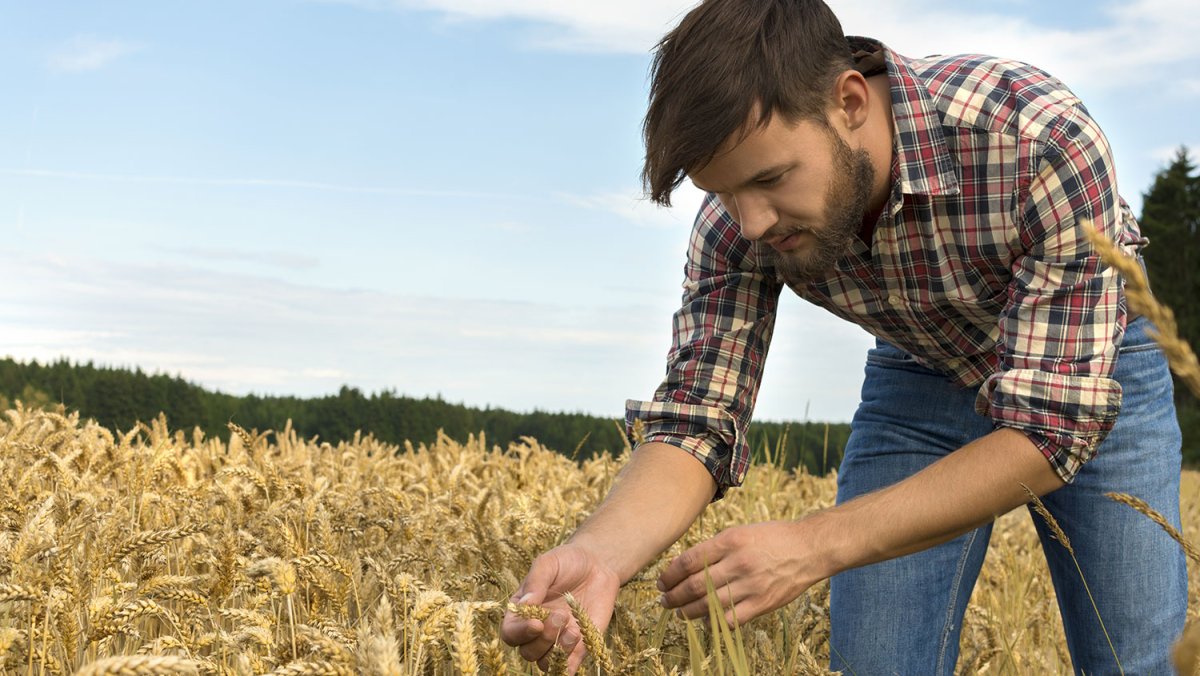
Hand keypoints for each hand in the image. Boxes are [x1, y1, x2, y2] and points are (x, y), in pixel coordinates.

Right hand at [500, 543, 620, 673]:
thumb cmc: (567, 562)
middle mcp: (536, 630)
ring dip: (558, 652)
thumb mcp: (549, 563)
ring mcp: (557, 640)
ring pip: (546, 663)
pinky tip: (580, 642)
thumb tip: (524, 604)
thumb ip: (536, 582)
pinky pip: (569, 666)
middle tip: (561, 616)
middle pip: (528, 652)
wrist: (598, 565)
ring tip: (573, 631)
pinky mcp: (578, 646)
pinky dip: (571, 663)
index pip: (510, 633)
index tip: (537, 622)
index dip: (520, 633)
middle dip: (544, 639)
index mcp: (522, 611)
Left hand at [657, 520, 821, 625]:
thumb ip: (715, 548)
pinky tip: (706, 620)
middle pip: (695, 585)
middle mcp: (738, 563)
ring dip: (688, 611)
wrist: (808, 548)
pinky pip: (731, 619)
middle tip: (664, 599)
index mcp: (730, 541)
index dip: (670, 574)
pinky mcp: (762, 603)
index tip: (662, 581)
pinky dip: (714, 622)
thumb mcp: (740, 532)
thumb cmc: (771, 538)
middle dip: (674, 595)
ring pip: (709, 604)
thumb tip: (686, 566)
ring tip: (679, 612)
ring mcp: (751, 585)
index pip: (689, 561)